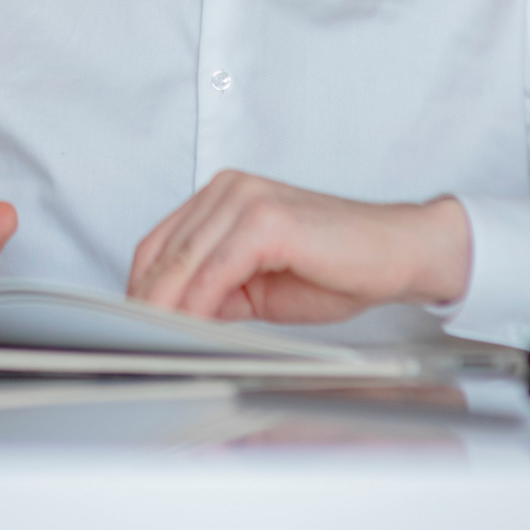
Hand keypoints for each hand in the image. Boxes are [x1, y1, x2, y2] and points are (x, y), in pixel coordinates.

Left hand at [127, 172, 470, 323]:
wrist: (398, 254)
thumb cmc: (338, 267)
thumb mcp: (259, 286)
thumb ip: (216, 290)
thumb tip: (175, 316)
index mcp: (223, 197)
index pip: (160, 244)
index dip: (142, 287)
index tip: (132, 325)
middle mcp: (229, 189)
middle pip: (165, 252)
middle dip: (146, 302)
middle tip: (133, 341)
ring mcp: (246, 199)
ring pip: (184, 260)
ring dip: (165, 306)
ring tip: (154, 340)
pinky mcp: (266, 220)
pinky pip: (215, 269)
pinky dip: (198, 303)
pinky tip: (191, 327)